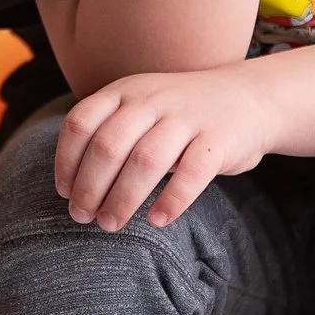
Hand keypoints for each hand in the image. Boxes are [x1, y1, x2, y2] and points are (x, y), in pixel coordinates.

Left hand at [55, 64, 276, 231]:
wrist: (249, 98)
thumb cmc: (180, 115)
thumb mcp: (140, 107)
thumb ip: (109, 132)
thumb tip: (73, 188)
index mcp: (126, 91)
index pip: (81, 122)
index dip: (67, 160)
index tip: (65, 191)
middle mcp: (153, 100)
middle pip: (108, 145)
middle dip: (89, 187)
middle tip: (83, 217)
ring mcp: (187, 117)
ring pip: (145, 161)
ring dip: (122, 198)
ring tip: (111, 223)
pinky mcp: (219, 139)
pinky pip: (192, 173)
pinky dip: (171, 200)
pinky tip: (157, 220)